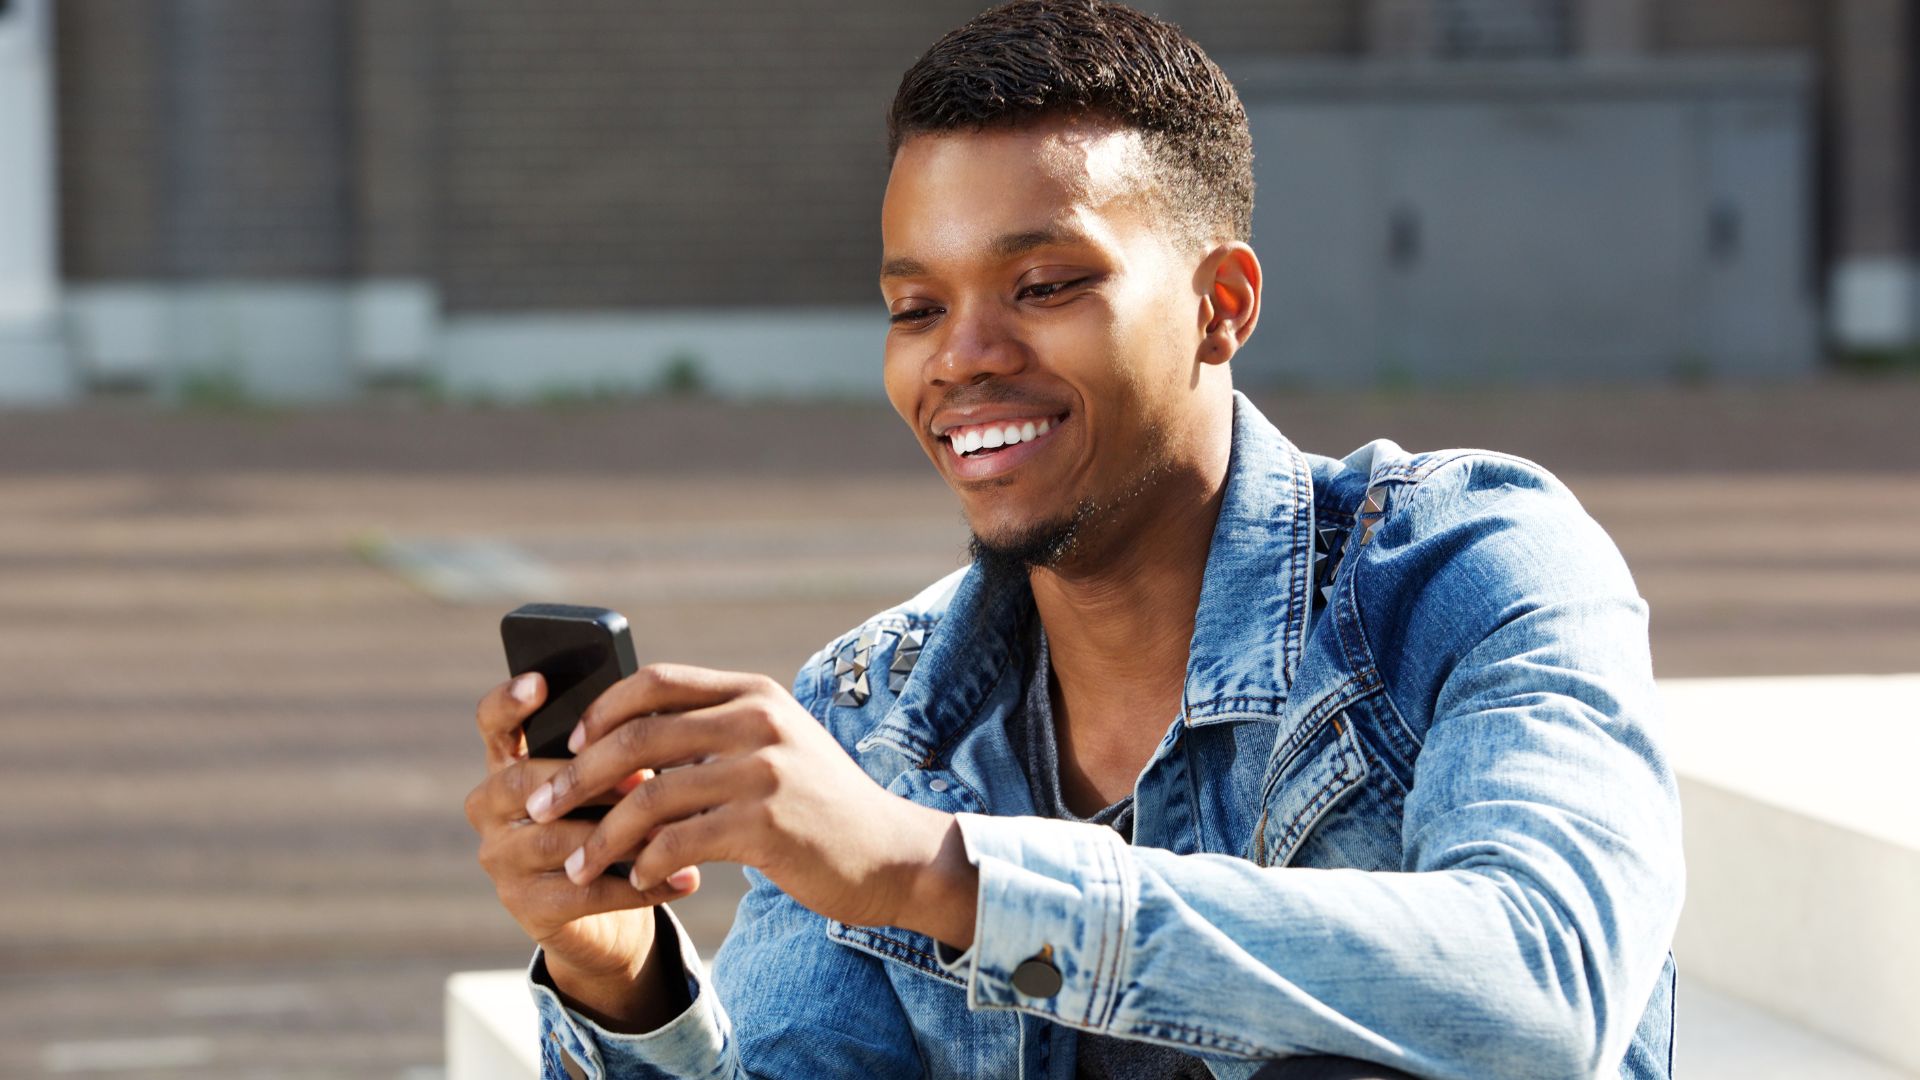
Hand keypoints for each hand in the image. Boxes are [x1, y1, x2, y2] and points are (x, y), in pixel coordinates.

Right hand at [464, 673, 696, 991]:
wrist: (609, 918)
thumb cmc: (615, 826)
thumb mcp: (615, 783)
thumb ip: (616, 751)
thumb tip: (654, 725)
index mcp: (510, 763)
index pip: (493, 723)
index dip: (509, 702)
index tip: (540, 682)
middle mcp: (491, 807)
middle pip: (523, 779)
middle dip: (589, 777)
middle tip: (644, 780)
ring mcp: (501, 859)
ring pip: (554, 837)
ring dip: (621, 833)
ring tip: (675, 831)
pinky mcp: (525, 906)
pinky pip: (584, 890)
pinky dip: (641, 885)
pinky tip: (685, 877)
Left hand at [522, 663, 971, 937]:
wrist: (890, 853)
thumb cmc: (817, 805)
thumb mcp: (774, 745)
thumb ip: (714, 731)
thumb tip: (623, 740)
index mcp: (753, 693)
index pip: (656, 681)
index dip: (601, 710)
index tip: (569, 746)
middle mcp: (758, 721)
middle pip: (638, 737)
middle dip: (577, 777)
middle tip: (542, 808)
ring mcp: (763, 772)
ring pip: (648, 797)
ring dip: (600, 836)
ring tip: (577, 864)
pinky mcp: (765, 826)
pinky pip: (675, 844)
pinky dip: (643, 864)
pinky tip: (637, 879)